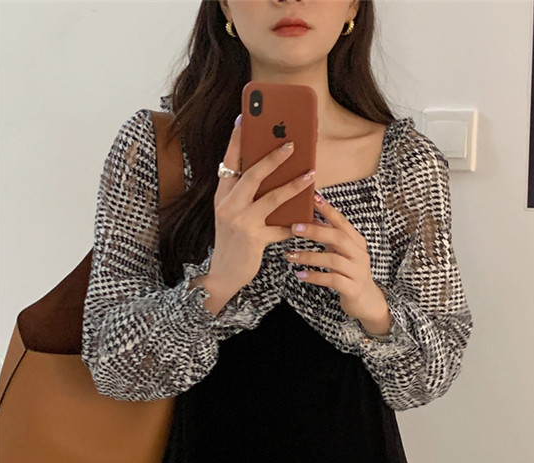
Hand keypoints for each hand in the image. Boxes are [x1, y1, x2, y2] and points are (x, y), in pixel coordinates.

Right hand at [208, 117, 317, 297]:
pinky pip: (280, 227)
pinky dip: (296, 222)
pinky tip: (310, 216)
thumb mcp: (232, 213)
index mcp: (222, 195)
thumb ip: (245, 194)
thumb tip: (271, 172)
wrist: (223, 273)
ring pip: (271, 197)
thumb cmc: (233, 240)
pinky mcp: (254, 239)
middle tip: (293, 144)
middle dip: (274, 157)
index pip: (228, 161)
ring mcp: (240, 222)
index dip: (236, 139)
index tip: (244, 118)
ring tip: (311, 174)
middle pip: (252, 174)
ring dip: (294, 185)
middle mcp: (228, 205)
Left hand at [283, 194, 391, 331]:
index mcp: (357, 243)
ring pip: (333, 260)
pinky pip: (332, 280)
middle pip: (338, 238)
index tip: (313, 198)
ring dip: (309, 256)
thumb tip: (309, 220)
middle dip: (315, 232)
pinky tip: (300, 275)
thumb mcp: (342, 253)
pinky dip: (314, 277)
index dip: (329, 210)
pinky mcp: (352, 289)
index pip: (343, 223)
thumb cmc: (350, 273)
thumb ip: (330, 238)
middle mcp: (360, 255)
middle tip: (294, 228)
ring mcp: (358, 272)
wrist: (367, 302)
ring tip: (290, 255)